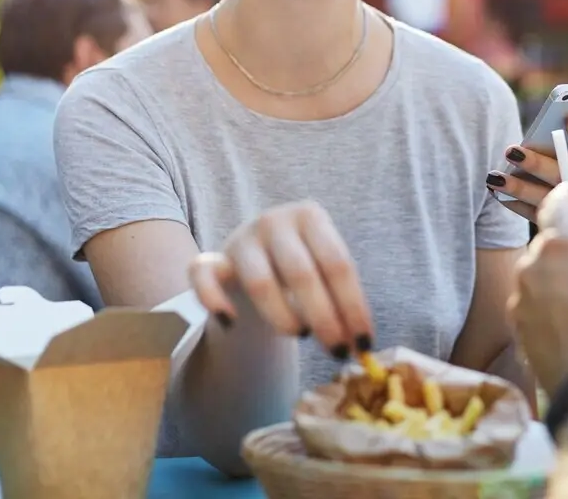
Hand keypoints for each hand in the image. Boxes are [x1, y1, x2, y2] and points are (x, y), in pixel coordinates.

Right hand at [189, 201, 373, 358]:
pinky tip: (231, 323)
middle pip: (302, 274)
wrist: (258, 258)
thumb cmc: (302, 269)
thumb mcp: (325, 272)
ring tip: (301, 333)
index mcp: (310, 216)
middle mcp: (273, 221)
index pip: (337, 263)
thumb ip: (342, 300)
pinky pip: (203, 278)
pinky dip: (214, 301)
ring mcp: (240, 239)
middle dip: (325, 319)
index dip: (353, 306)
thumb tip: (362, 345)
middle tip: (338, 352)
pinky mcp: (210, 260)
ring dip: (284, 317)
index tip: (364, 343)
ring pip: (260, 283)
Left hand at [489, 117, 567, 221]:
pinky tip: (498, 193)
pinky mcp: (560, 225)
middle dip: (537, 164)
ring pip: (547, 199)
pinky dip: (515, 204)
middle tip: (511, 151)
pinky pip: (535, 215)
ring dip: (519, 187)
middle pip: (565, 175)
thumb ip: (561, 145)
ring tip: (494, 177)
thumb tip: (536, 135)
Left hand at [508, 185, 567, 395]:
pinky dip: (547, 312)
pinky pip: (532, 311)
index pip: (557, 205)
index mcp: (561, 241)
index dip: (565, 198)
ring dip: (553, 282)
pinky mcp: (517, 332)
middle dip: (564, 249)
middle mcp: (531, 265)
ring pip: (536, 279)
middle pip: (546, 245)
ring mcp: (519, 300)